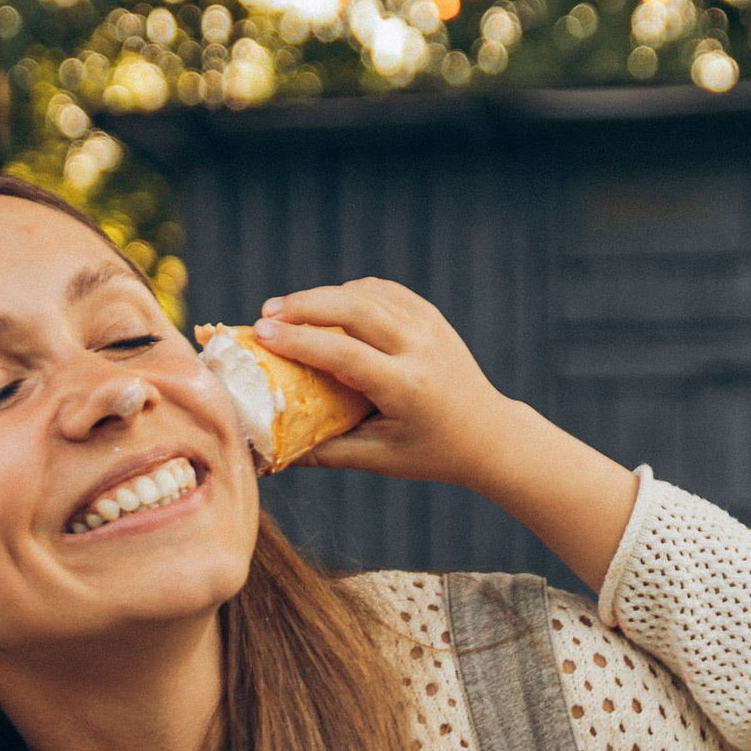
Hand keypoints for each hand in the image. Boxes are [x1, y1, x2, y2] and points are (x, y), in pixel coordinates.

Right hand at [249, 279, 639, 587]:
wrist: (488, 434)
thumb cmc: (429, 452)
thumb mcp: (379, 459)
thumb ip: (325, 453)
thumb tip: (268, 455)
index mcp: (406, 386)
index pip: (345, 352)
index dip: (300, 340)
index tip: (261, 333)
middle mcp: (420, 348)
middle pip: (354, 308)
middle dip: (304, 305)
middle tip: (266, 313)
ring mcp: (429, 326)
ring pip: (367, 293)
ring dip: (323, 295)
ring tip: (287, 309)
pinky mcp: (431, 315)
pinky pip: (383, 291)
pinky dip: (350, 292)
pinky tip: (326, 304)